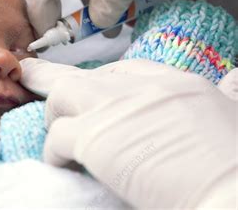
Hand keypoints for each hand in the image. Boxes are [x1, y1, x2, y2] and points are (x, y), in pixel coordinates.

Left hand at [20, 57, 236, 208]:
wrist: (234, 196)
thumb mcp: (235, 116)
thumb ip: (228, 95)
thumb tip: (236, 78)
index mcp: (176, 84)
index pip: (127, 70)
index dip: (105, 82)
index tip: (97, 96)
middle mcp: (143, 89)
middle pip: (90, 75)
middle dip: (66, 84)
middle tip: (47, 92)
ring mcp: (116, 109)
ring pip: (63, 92)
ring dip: (57, 114)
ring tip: (59, 135)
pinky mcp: (94, 138)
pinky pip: (57, 136)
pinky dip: (53, 152)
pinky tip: (62, 165)